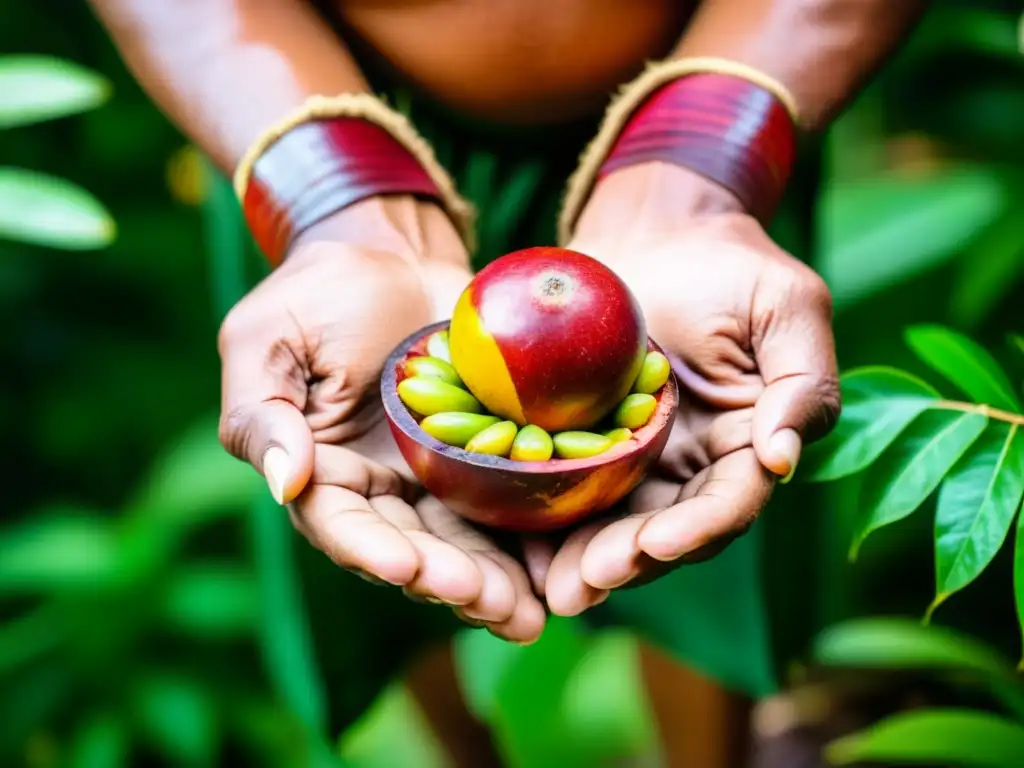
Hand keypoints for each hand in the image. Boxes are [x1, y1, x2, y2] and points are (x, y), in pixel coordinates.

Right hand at [217, 197, 545, 641]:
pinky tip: (562, 568)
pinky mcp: (492, 453)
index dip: (372, 550)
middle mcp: (386, 490)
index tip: (406, 565)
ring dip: (497, 581)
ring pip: (468, 541)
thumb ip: (262, 413)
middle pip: (416, 548)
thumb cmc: (318, 293)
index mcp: (326, 475)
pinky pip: (513, 499)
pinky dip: (537, 537)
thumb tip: (285, 483)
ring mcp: (442, 476)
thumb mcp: (266, 340)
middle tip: (488, 602)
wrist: (394, 255)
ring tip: (529, 613)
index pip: (344, 526)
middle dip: (449, 580)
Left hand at [541, 164, 840, 614]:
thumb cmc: (729, 263)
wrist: (654, 229)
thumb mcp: (785, 307)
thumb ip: (801, 382)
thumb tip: (780, 461)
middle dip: (629, 560)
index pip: (727, 504)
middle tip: (586, 583)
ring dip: (584, 558)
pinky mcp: (582, 438)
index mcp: (745, 444)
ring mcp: (634, 456)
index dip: (695, 530)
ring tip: (553, 586)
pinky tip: (517, 543)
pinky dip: (545, 517)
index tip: (656, 545)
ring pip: (613, 521)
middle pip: (665, 529)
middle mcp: (691, 464)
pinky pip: (566, 484)